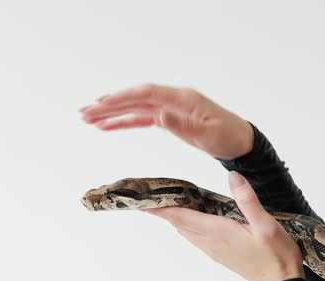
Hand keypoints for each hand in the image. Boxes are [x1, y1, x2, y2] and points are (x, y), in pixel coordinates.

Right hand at [80, 84, 253, 159]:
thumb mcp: (207, 135)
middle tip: (85, 112)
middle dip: (109, 105)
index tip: (101, 103)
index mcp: (183, 99)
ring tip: (89, 119)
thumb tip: (159, 116)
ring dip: (113, 113)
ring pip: (136, 108)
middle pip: (136, 99)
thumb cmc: (228, 137)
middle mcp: (173, 100)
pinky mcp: (169, 119)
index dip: (122, 98)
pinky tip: (109, 126)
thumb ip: (182, 124)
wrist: (240, 141)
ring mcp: (170, 109)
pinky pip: (143, 118)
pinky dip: (126, 122)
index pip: (146, 94)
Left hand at [147, 171, 303, 280]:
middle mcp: (210, 241)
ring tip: (168, 201)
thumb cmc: (276, 255)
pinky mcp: (220, 253)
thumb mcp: (265, 225)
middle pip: (178, 223)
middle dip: (163, 209)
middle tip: (151, 194)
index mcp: (217, 231)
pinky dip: (187, 224)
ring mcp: (214, 249)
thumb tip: (232, 177)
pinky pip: (195, 236)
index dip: (161, 207)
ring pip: (186, 230)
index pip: (180, 216)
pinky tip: (193, 217)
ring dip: (175, 216)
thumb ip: (247, 200)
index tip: (144, 199)